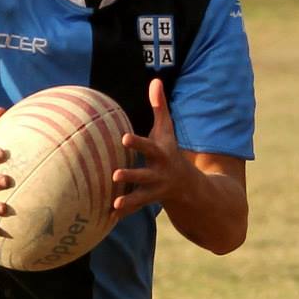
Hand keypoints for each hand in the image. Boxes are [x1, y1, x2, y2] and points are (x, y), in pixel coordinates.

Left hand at [113, 79, 195, 215]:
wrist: (191, 186)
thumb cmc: (170, 151)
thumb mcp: (167, 131)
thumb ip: (160, 107)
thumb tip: (155, 80)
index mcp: (161, 154)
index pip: (148, 147)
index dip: (136, 143)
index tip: (123, 138)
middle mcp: (159, 173)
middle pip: (144, 174)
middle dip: (131, 175)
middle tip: (114, 175)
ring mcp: (154, 190)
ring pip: (140, 197)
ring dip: (128, 201)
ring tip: (115, 204)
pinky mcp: (147, 202)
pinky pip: (135, 209)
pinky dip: (123, 213)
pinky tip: (107, 218)